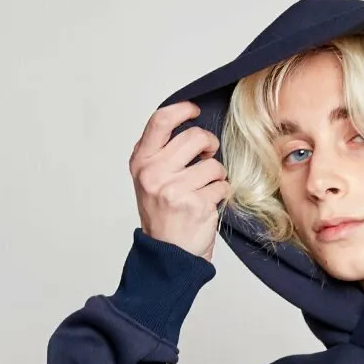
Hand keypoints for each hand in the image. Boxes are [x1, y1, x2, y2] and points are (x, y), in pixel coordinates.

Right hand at [128, 102, 230, 262]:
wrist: (167, 253)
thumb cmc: (162, 215)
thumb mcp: (149, 179)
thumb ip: (161, 153)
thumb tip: (187, 125)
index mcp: (141, 162)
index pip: (161, 121)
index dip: (182, 110)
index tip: (195, 111)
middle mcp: (155, 173)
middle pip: (195, 138)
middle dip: (209, 144)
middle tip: (209, 154)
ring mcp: (175, 190)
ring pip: (214, 165)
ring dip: (217, 175)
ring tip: (205, 188)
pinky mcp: (196, 205)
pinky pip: (222, 187)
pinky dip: (221, 194)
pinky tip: (209, 203)